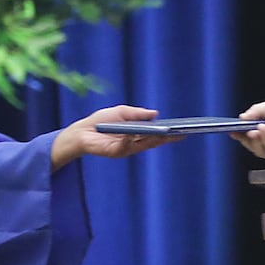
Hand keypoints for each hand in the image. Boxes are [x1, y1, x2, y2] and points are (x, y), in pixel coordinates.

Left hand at [50, 105, 179, 168]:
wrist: (81, 131)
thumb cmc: (101, 121)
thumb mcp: (121, 112)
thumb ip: (138, 113)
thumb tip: (156, 114)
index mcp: (138, 134)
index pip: (157, 134)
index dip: (170, 132)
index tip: (183, 129)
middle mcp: (134, 143)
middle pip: (154, 141)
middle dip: (168, 137)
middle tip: (180, 133)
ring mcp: (126, 149)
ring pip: (143, 145)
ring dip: (154, 139)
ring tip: (165, 133)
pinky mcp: (115, 152)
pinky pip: (125, 146)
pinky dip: (130, 139)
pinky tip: (134, 132)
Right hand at [230, 98, 264, 158]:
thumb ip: (259, 111)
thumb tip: (241, 117)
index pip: (252, 135)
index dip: (241, 134)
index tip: (231, 130)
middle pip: (254, 145)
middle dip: (246, 139)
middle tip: (244, 132)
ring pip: (261, 151)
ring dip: (256, 140)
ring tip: (257, 130)